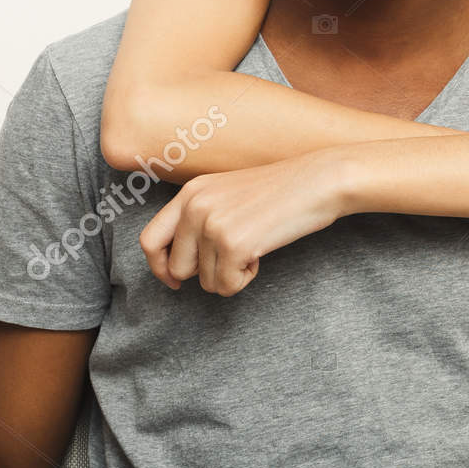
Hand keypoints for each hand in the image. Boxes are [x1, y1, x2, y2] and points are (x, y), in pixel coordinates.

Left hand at [139, 152, 346, 296]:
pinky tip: (261, 254)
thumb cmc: (282, 192)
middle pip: (176, 268)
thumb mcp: (228, 195)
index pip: (149, 240)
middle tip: (232, 260)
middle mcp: (194, 206)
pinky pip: (227, 286)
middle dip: (204, 274)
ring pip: (205, 282)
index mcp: (190, 192)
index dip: (159, 267)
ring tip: (253, 248)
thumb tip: (180, 268)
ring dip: (230, 275)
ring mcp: (212, 224)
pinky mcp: (233, 244)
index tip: (176, 280)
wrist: (319, 181)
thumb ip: (199, 220)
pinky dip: (245, 279)